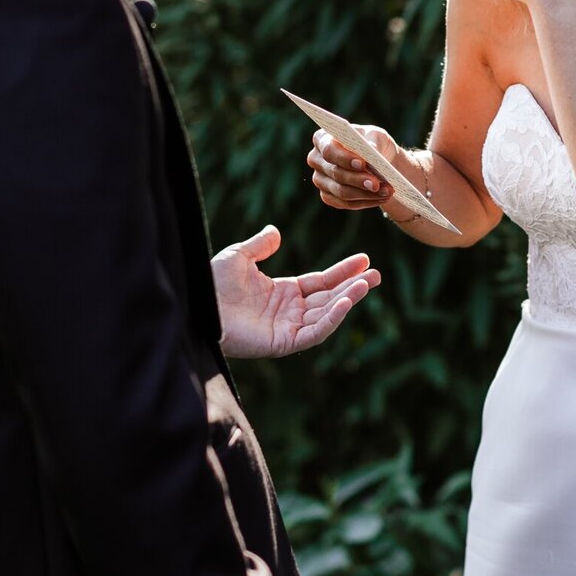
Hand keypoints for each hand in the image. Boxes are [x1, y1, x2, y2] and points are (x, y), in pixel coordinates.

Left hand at [211, 225, 380, 359]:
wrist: (199, 305)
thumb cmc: (213, 283)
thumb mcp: (238, 256)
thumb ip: (259, 245)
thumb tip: (275, 232)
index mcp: (283, 292)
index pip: (321, 282)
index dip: (342, 271)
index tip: (364, 259)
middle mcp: (289, 311)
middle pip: (329, 297)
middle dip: (353, 286)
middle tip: (377, 274)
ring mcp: (288, 328)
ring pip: (326, 314)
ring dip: (348, 299)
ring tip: (367, 284)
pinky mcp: (284, 343)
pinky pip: (314, 332)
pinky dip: (332, 319)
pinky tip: (346, 302)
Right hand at [308, 123, 402, 212]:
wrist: (376, 159)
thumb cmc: (372, 142)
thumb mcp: (375, 136)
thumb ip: (372, 142)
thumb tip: (371, 151)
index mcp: (322, 138)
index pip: (329, 150)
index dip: (344, 158)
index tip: (362, 164)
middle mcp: (316, 159)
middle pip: (335, 173)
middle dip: (358, 180)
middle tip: (376, 184)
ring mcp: (320, 180)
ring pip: (341, 191)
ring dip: (365, 194)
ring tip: (386, 191)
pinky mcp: (327, 196)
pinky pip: (345, 203)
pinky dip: (365, 201)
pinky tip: (380, 198)